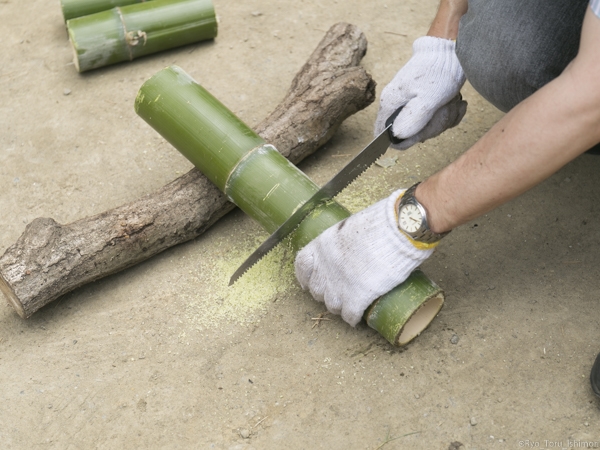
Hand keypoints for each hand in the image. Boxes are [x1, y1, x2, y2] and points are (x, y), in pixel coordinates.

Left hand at [294, 189, 435, 325]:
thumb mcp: (352, 227)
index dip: (305, 277)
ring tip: (349, 305)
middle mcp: (326, 266)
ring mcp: (340, 283)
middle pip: (317, 289)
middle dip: (325, 293)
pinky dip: (353, 318)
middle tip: (338, 293)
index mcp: (322, 245)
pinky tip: (358, 319)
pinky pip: (349, 315)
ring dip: (339, 307)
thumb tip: (352, 247)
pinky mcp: (357, 296)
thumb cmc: (381, 222)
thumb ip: (345, 240)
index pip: (302, 265)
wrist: (399, 230)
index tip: (308, 283)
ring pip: (331, 305)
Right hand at [375, 36, 466, 149]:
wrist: (451, 49)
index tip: (421, 132)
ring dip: (443, 119)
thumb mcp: (428, 99)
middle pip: (408, 133)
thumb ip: (412, 120)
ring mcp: (407, 101)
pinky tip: (455, 102)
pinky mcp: (420, 99)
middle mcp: (395, 103)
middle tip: (442, 112)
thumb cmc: (439, 72)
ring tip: (452, 103)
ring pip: (424, 126)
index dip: (403, 141)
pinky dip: (448, 112)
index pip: (383, 136)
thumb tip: (397, 137)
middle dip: (430, 128)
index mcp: (390, 103)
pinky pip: (433, 117)